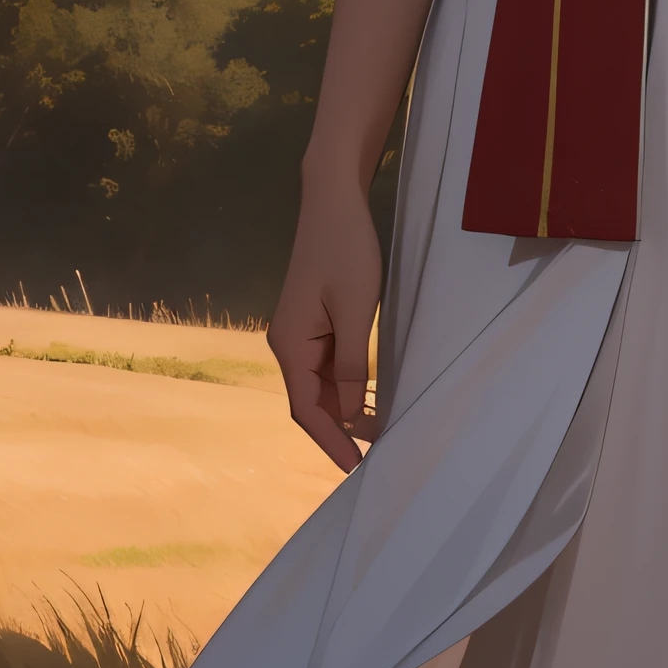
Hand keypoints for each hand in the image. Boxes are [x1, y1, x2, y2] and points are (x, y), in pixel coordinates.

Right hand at [264, 182, 383, 470]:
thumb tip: (348, 413)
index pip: (305, 408)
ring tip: (380, 428)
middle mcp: (287, 343)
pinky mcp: (313, 321)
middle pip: (310, 401)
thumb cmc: (345, 251)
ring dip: (345, 409)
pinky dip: (345, 386)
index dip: (330, 441)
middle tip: (378, 451)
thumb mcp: (353, 311)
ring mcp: (299, 332)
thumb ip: (350, 366)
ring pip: (319, 385)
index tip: (355, 467)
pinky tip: (368, 394)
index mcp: (290, 344)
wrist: (333, 200)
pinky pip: (326, 366)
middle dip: (340, 429)